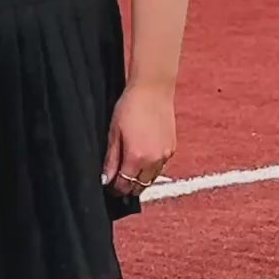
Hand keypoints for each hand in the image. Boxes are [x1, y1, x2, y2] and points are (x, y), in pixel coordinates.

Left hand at [104, 79, 175, 195]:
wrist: (153, 89)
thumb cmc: (130, 107)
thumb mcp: (114, 133)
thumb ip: (111, 159)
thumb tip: (106, 179)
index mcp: (136, 157)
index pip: (125, 185)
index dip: (116, 189)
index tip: (110, 186)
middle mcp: (153, 160)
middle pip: (139, 186)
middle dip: (128, 187)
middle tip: (118, 180)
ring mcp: (165, 155)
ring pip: (151, 179)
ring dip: (140, 179)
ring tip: (131, 170)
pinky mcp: (172, 148)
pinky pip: (160, 167)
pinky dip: (151, 168)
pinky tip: (143, 159)